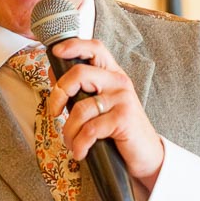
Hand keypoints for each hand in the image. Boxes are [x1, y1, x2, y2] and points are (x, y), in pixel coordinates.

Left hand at [46, 38, 164, 189]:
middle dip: (58, 94)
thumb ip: (81, 90)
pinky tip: (81, 152)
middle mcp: (118, 82)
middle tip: (54, 111)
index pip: (95, 48)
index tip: (56, 52)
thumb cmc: (119, 130)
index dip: (74, 46)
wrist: (146, 154)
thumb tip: (54, 74)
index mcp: (112, 75)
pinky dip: (80, 144)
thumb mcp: (101, 105)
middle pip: (79, 74)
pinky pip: (90, 130)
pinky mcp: (123, 118)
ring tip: (72, 143)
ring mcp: (122, 99)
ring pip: (80, 109)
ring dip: (69, 131)